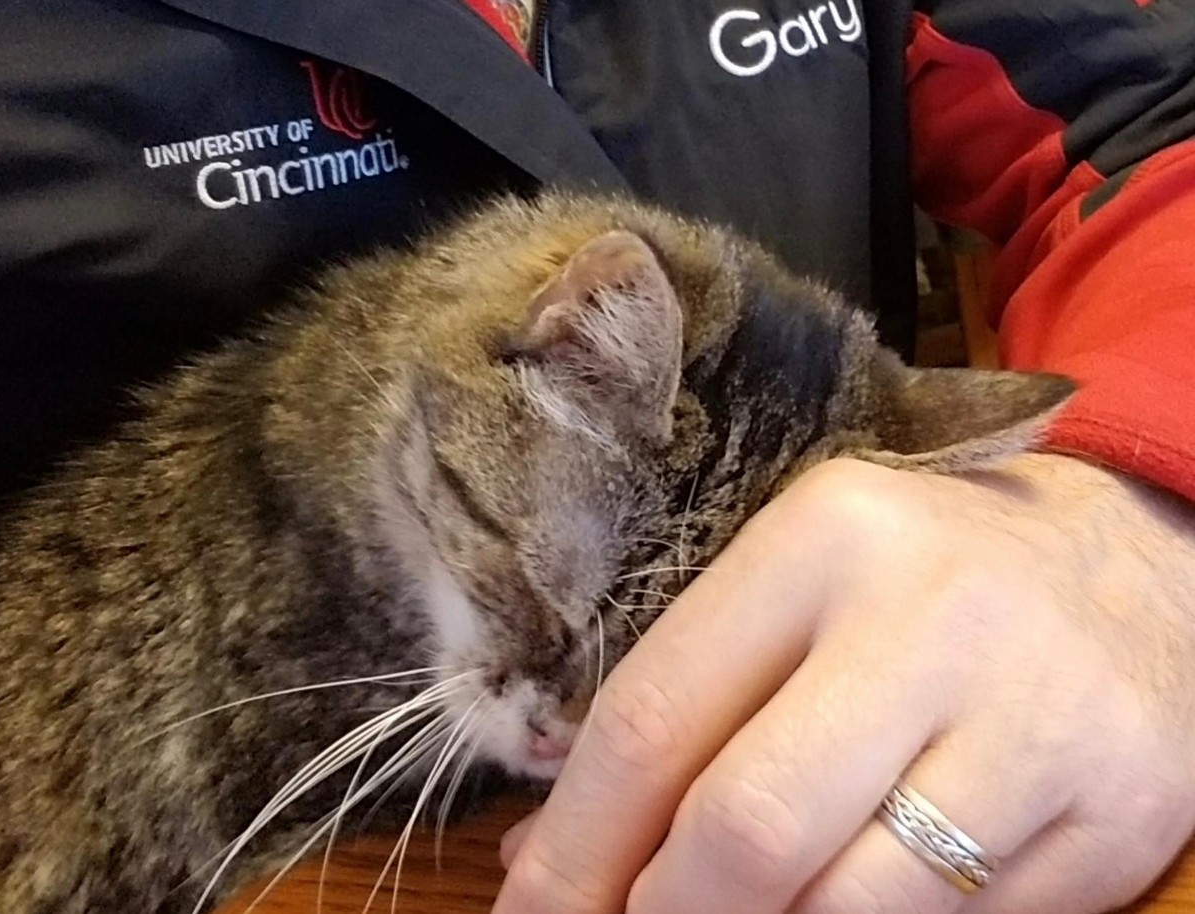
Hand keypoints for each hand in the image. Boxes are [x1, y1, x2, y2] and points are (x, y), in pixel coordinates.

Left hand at [492, 454, 1194, 913]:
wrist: (1130, 567)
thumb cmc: (921, 580)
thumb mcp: (794, 592)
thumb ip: (682, 708)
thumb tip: (542, 859)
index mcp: (824, 538)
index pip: (655, 715)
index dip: (575, 843)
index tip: (529, 907)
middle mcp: (936, 619)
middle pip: (748, 825)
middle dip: (664, 911)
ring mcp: (1041, 723)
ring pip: (855, 905)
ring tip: (736, 913)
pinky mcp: (1124, 815)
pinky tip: (843, 906)